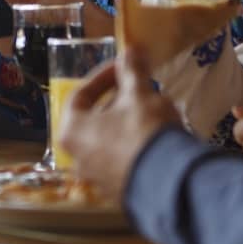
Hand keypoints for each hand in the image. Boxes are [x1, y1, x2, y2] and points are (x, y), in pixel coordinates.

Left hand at [59, 47, 181, 197]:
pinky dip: (134, 147)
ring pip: (108, 142)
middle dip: (117, 101)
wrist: (170, 183)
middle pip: (93, 120)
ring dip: (126, 123)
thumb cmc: (144, 132)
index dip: (102, 76)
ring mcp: (97, 179)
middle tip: (139, 89)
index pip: (80, 95)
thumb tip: (131, 49)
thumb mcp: (139, 95)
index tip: (123, 66)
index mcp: (72, 131)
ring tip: (151, 111)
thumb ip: (132, 71)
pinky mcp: (119, 193)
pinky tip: (156, 139)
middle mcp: (78, 158)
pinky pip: (123, 162)